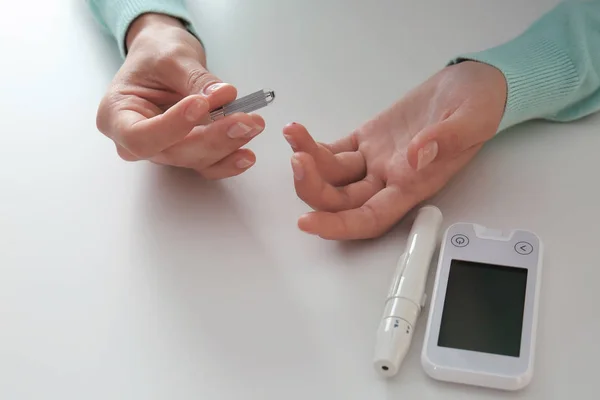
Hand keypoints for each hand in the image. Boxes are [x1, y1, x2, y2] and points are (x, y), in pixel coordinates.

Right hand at [96, 13, 264, 178]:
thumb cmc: (155, 54)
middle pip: (174, 152)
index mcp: (116, 116)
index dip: (172, 127)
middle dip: (212, 138)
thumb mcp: (171, 56)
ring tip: (252, 125)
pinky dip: (228, 160)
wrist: (164, 57)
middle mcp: (136, 141)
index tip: (199, 104)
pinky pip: (207, 165)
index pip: (140, 136)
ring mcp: (163, 149)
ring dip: (227, 146)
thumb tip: (223, 97)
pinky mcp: (186, 152)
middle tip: (243, 120)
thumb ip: (195, 79)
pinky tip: (246, 155)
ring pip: (194, 159)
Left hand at [283, 61, 506, 239]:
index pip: (371, 218)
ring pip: (332, 176)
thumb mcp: (472, 119)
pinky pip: (334, 151)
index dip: (340, 226)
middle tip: (297, 162)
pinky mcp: (368, 139)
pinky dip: (313, 145)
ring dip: (308, 163)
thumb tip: (415, 156)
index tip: (309, 224)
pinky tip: (299, 133)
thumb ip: (445, 140)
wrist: (472, 85)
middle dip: (312, 189)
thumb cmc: (480, 106)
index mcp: (414, 184)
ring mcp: (376, 159)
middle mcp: (390, 178)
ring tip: (294, 136)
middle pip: (342, 201)